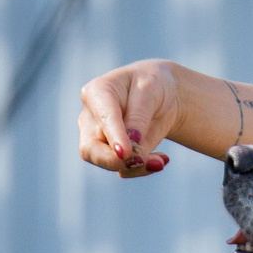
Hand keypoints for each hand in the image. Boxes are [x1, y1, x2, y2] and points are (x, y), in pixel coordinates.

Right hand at [77, 59, 183, 177]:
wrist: (162, 95)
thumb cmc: (152, 84)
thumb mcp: (151, 88)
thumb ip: (139, 115)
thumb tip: (132, 142)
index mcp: (97, 93)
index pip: (102, 118)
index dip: (113, 136)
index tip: (125, 152)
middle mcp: (91, 118)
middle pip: (90, 148)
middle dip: (115, 160)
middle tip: (144, 162)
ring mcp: (99, 138)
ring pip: (107, 162)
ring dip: (135, 166)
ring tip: (161, 162)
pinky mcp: (113, 154)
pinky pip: (123, 169)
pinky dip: (142, 169)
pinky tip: (160, 160)